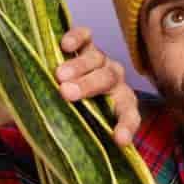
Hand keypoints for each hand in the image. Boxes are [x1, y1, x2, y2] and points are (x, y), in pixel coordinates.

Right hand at [56, 27, 139, 146]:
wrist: (55, 87)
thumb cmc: (68, 113)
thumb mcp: (75, 127)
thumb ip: (76, 133)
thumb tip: (66, 146)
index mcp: (119, 105)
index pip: (128, 115)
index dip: (126, 126)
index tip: (119, 140)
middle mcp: (113, 81)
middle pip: (108, 79)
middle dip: (88, 86)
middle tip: (66, 93)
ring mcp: (99, 60)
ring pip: (95, 58)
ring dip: (79, 66)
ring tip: (58, 75)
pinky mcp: (84, 44)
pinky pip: (85, 37)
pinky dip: (77, 38)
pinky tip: (65, 45)